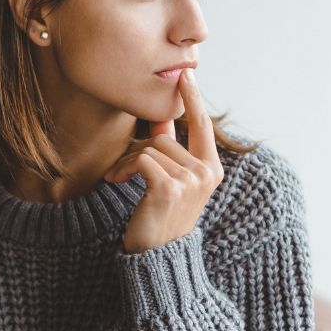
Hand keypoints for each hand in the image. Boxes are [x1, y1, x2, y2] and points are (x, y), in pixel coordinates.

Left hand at [103, 68, 223, 252]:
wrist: (156, 255)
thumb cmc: (161, 217)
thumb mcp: (171, 179)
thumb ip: (169, 146)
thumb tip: (160, 114)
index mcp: (212, 169)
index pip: (203, 125)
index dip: (193, 98)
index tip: (186, 74)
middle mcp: (207, 173)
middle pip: (163, 137)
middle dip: (136, 150)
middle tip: (121, 170)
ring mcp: (191, 180)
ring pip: (150, 148)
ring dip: (127, 162)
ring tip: (119, 179)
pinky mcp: (170, 187)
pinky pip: (141, 159)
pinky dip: (124, 169)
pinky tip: (117, 183)